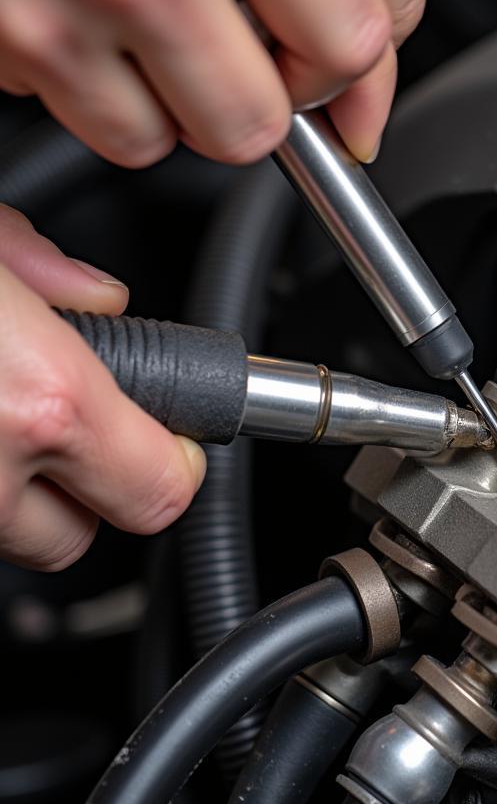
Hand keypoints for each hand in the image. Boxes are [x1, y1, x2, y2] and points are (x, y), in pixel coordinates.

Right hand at [0, 0, 425, 165]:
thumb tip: (372, 72)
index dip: (385, 27)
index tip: (363, 56)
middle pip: (330, 66)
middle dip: (305, 72)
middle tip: (257, 39)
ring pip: (238, 128)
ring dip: (214, 101)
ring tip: (161, 26)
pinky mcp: (32, 30)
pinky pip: (135, 138)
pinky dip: (126, 108)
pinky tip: (98, 33)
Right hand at [0, 206, 205, 570]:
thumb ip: (37, 264)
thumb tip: (96, 294)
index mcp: (42, 400)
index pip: (164, 490)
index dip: (173, 466)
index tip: (171, 441)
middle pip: (80, 537)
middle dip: (88, 489)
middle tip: (67, 428)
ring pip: (8, 539)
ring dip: (16, 492)